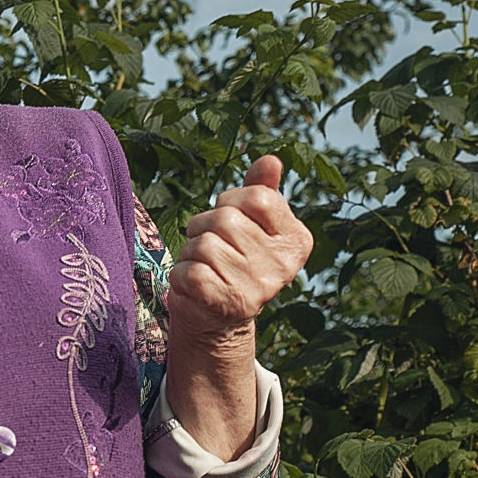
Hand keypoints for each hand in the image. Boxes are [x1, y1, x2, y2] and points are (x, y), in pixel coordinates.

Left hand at [168, 155, 312, 336]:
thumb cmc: (233, 259)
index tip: (231, 222)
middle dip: (204, 227)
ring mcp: (256, 287)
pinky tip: (195, 287)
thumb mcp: (251, 224)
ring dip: (191, 252)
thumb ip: (262, 190)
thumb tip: (271, 159)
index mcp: (297, 240)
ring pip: (202, 243)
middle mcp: (283, 265)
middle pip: (224, 219)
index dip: (231, 202)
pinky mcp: (226, 303)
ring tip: (204, 268)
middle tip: (212, 249)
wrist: (219, 319)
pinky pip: (188, 270)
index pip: (257, 197)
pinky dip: (180, 275)